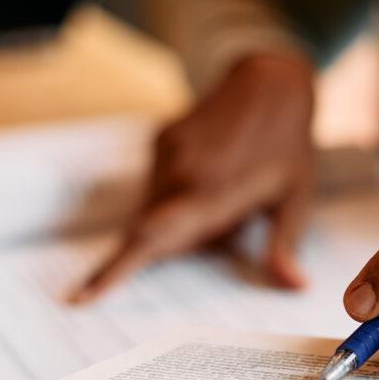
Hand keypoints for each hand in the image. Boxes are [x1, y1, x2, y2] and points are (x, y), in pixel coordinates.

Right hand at [71, 53, 315, 303]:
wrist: (271, 83)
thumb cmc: (289, 146)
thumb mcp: (296, 199)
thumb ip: (284, 246)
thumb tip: (296, 287)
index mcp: (211, 193)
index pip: (151, 238)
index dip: (114, 269)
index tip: (82, 296)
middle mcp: (180, 173)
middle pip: (151, 230)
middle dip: (176, 242)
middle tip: (228, 218)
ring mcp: (167, 153)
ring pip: (155, 208)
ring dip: (180, 218)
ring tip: (229, 192)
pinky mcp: (160, 139)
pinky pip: (158, 184)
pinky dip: (177, 195)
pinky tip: (215, 176)